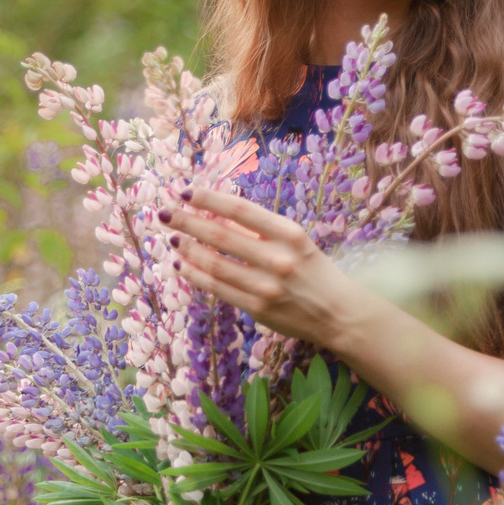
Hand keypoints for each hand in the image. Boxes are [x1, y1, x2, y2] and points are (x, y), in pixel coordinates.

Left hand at [163, 185, 358, 353]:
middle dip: (188, 221)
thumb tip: (215, 215)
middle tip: (165, 213)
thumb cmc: (313, 270)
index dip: (210, 199)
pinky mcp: (257, 309)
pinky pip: (218, 289)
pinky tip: (183, 265)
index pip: (241, 210)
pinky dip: (196, 276)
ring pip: (215, 264)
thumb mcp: (295, 241)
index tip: (185, 191)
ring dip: (188, 249)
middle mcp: (278, 258)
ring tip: (174, 238)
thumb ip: (259, 231)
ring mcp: (266, 286)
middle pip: (221, 235)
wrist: (338, 313)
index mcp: (290, 234)